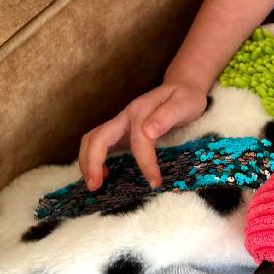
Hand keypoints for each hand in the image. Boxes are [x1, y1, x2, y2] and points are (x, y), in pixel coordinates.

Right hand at [78, 80, 208, 191]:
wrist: (183, 86)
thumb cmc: (185, 98)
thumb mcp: (185, 104)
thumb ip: (168, 116)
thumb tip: (148, 131)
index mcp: (141, 111)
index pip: (139, 141)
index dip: (145, 164)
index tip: (155, 183)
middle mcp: (125, 117)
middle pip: (98, 137)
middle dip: (92, 162)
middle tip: (95, 187)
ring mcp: (121, 123)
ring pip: (93, 140)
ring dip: (87, 161)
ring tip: (95, 184)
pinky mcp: (121, 131)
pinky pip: (100, 144)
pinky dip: (95, 159)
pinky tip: (105, 174)